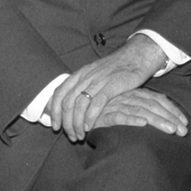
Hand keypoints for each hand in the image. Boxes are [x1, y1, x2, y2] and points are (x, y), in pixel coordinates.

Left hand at [48, 35, 167, 141]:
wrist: (137, 55)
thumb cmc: (116, 68)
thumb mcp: (96, 73)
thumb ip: (84, 85)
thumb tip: (70, 103)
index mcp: (81, 73)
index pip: (59, 93)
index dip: (54, 111)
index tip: (55, 126)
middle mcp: (86, 76)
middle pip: (67, 102)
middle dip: (66, 123)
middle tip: (70, 136)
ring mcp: (98, 80)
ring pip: (79, 104)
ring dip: (76, 123)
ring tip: (80, 136)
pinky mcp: (112, 85)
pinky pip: (96, 103)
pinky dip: (90, 117)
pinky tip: (89, 127)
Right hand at [89, 87, 187, 135]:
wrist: (82, 105)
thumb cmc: (107, 107)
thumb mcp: (127, 105)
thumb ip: (141, 108)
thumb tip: (163, 118)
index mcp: (135, 93)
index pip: (157, 99)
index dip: (172, 111)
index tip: (185, 123)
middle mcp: (128, 96)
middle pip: (153, 106)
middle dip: (170, 118)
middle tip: (183, 131)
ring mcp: (117, 103)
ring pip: (141, 110)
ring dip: (157, 120)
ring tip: (171, 130)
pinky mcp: (104, 113)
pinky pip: (120, 116)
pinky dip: (132, 120)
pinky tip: (143, 125)